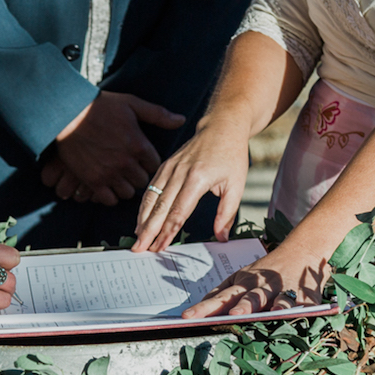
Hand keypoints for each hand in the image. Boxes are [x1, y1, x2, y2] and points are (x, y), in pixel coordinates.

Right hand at [42, 91, 183, 206]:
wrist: (67, 113)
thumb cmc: (100, 106)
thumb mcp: (132, 104)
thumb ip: (158, 114)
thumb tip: (181, 120)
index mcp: (138, 144)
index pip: (155, 165)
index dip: (148, 162)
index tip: (141, 158)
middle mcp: (126, 162)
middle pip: (143, 181)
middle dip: (138, 175)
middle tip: (129, 168)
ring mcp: (108, 173)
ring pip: (128, 193)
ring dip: (125, 186)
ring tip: (118, 176)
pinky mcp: (92, 181)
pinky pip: (109, 199)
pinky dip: (110, 195)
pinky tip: (107, 184)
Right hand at [132, 121, 252, 251]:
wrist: (222, 127)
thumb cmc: (231, 156)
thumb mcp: (236, 186)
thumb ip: (227, 213)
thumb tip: (221, 237)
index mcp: (198, 179)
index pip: (179, 211)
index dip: (168, 231)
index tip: (160, 247)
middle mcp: (180, 172)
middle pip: (160, 207)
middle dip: (149, 230)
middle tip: (140, 248)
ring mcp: (170, 167)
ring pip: (151, 197)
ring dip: (143, 219)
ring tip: (137, 237)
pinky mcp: (165, 165)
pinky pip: (151, 187)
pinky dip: (144, 205)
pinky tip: (142, 218)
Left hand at [182, 240, 328, 319]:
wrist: (302, 253)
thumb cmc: (265, 271)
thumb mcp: (240, 278)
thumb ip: (220, 294)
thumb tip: (195, 310)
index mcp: (243, 283)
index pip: (220, 298)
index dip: (204, 308)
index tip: (187, 317)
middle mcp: (260, 286)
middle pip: (247, 298)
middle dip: (238, 307)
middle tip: (229, 315)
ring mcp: (281, 290)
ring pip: (270, 299)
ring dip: (260, 306)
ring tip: (254, 314)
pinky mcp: (302, 297)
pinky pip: (297, 305)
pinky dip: (292, 309)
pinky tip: (286, 314)